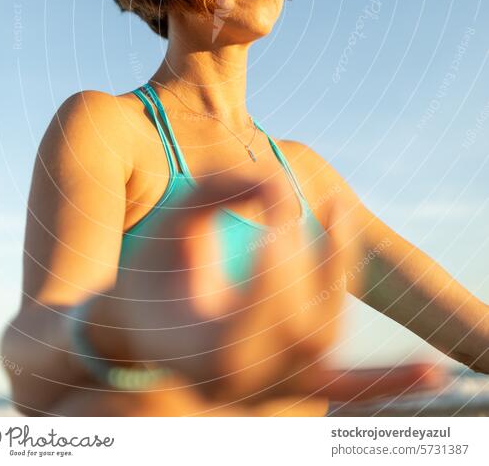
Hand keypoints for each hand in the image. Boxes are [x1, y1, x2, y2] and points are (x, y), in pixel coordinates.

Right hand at [114, 174, 446, 405]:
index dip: (280, 253)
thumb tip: (282, 182)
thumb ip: (219, 191)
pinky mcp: (294, 385)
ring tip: (338, 211)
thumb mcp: (175, 224)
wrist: (139, 330)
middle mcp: (245, 385)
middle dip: (302, 257)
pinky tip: (434, 377)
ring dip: (335, 272)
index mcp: (207, 353)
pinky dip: (388, 384)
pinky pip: (347, 389)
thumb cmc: (151, 273)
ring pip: (325, 339)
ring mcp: (272, 391)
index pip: (263, 310)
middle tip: (286, 201)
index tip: (277, 199)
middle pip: (304, 327)